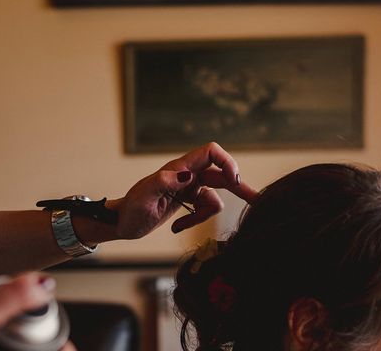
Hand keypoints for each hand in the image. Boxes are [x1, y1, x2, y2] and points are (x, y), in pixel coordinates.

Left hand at [112, 142, 257, 237]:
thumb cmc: (131, 209)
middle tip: (258, 201)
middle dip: (239, 187)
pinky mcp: (188, 201)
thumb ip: (164, 183)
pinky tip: (178, 227)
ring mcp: (189, 188)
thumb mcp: (144, 197)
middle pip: (221, 174)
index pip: (211, 152)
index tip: (233, 180)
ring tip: (182, 225)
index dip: (226, 161)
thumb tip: (187, 176)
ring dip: (204, 214)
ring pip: (215, 196)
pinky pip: (205, 209)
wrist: (122, 223)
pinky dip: (195, 220)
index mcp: (180, 168)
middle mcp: (188, 175)